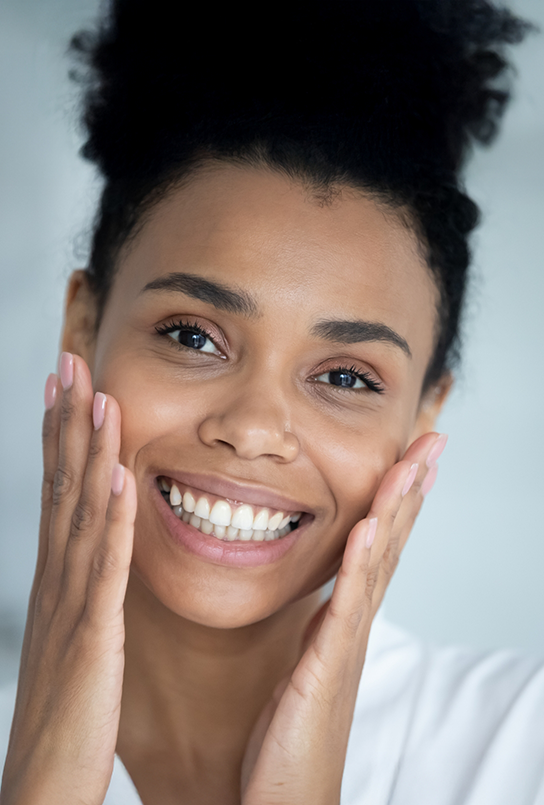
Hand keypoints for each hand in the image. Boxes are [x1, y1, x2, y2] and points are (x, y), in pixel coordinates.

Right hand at [0, 354, 136, 804]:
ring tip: (98, 398)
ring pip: (79, 515)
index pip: (60, 492)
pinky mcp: (91, 640)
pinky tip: (118, 479)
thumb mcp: (76, 638)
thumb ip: (86, 590)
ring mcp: (71, 608)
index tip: (68, 387)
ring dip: (88, 454)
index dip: (62, 437)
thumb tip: (100, 548)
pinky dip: (109, 521)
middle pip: (61, 488)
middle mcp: (58, 583)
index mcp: (59, 581)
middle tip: (71, 364)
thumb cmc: (66, 714)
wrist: (43, 788)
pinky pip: (102, 571)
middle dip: (66, 423)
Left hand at [241, 432, 445, 804]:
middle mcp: (354, 624)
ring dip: (396, 509)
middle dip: (411, 489)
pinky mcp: (326, 666)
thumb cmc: (291, 736)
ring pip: (377, 563)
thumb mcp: (306, 663)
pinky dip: (360, 561)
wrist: (288, 799)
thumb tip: (325, 594)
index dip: (397, 499)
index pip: (378, 546)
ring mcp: (346, 643)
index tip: (411, 455)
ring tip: (413, 462)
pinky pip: (347, 605)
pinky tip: (370, 525)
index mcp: (345, 619)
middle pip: (391, 543)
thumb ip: (319, 626)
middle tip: (433, 441)